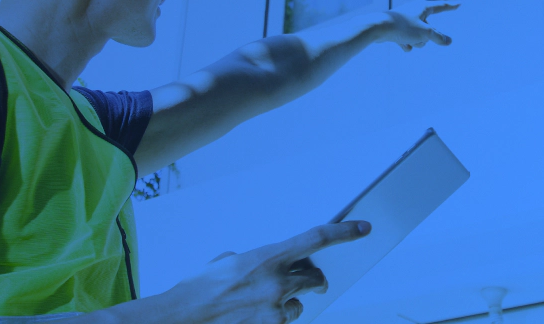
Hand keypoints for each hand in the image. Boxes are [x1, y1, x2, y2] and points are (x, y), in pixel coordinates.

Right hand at [161, 221, 370, 323]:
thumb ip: (256, 260)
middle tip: (311, 279)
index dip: (344, 233)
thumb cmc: (198, 290)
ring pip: (299, 302)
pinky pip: (286, 320)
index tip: (362, 229)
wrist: (181, 318)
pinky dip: (276, 318)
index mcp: (267, 257)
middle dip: (314, 278)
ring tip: (261, 303)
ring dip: (288, 301)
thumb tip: (265, 266)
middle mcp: (277, 282)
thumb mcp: (227, 263)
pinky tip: (254, 315)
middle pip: (314, 277)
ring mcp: (276, 309)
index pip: (316, 239)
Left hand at [376, 1, 458, 51]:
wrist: (378, 28)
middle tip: (417, 38)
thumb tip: (448, 41)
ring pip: (419, 36)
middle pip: (429, 28)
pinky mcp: (397, 28)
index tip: (459, 5)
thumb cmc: (403, 27)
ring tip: (408, 40)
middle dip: (426, 37)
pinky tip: (402, 44)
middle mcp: (415, 11)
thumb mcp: (425, 33)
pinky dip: (407, 43)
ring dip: (416, 42)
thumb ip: (438, 37)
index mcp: (423, 7)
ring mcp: (406, 19)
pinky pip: (408, 39)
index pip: (441, 6)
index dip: (451, 7)